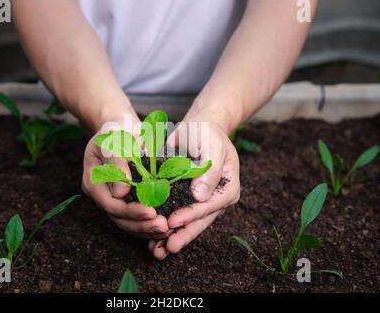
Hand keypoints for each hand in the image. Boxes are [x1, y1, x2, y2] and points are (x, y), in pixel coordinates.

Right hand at [82, 115, 171, 239]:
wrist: (121, 128)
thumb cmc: (115, 131)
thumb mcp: (113, 140)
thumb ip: (116, 162)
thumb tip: (121, 192)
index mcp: (94, 182)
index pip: (111, 205)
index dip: (131, 211)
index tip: (151, 212)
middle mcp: (102, 195)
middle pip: (120, 219)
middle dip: (142, 225)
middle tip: (163, 226)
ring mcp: (114, 199)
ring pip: (128, 222)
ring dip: (147, 228)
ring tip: (166, 229)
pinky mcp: (126, 200)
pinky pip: (135, 217)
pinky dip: (148, 223)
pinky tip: (165, 227)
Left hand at [148, 120, 239, 258]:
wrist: (198, 129)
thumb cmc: (206, 133)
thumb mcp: (211, 145)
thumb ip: (210, 169)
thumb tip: (201, 196)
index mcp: (227, 188)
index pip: (209, 206)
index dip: (191, 215)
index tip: (173, 222)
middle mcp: (216, 199)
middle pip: (200, 221)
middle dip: (182, 235)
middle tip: (167, 248)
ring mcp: (201, 202)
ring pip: (188, 224)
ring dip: (173, 237)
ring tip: (157, 251)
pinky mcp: (187, 201)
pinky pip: (178, 217)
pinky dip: (166, 228)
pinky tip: (153, 241)